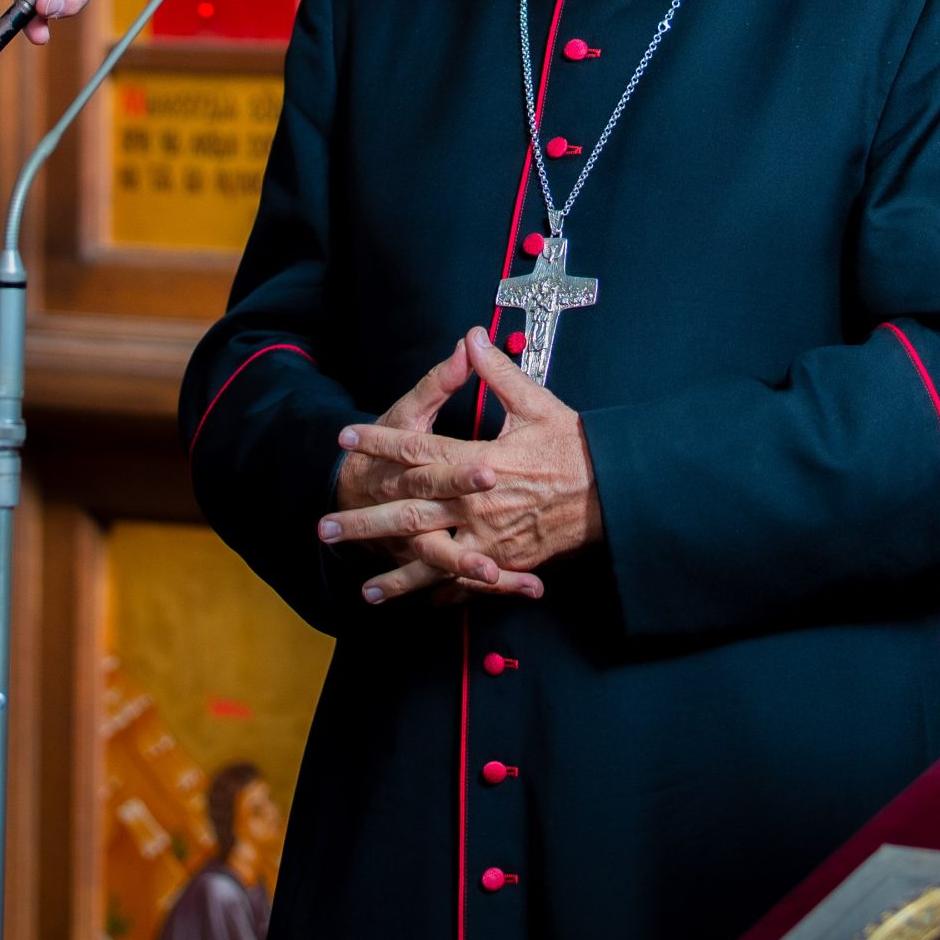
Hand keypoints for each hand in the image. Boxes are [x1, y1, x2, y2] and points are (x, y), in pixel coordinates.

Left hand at [323, 327, 601, 605]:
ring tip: (361, 588)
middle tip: (324, 527)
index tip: (346, 437)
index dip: (379, 442)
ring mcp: (488, 539)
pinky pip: (465, 583)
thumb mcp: (536, 402)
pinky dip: (440, 594)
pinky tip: (419, 603)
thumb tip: (472, 337)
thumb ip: (497, 372)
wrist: (615, 492)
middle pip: (409, 514)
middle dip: (364, 521)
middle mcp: (475, 504)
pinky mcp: (505, 561)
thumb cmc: (575, 446)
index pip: (418, 450)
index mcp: (479, 460)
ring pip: (431, 560)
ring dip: (394, 576)